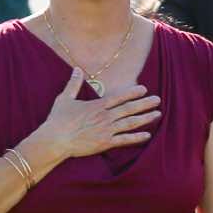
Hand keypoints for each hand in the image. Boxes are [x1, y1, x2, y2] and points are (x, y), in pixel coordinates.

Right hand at [29, 68, 160, 160]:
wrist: (55, 140)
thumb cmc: (58, 120)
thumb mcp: (65, 98)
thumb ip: (73, 84)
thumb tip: (77, 69)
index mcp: (96, 106)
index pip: (119, 97)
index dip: (132, 93)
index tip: (144, 89)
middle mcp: (104, 117)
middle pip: (129, 109)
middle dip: (144, 104)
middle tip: (158, 100)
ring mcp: (106, 130)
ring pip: (130, 123)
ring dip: (145, 118)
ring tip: (157, 114)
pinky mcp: (105, 143)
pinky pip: (124, 140)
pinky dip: (136, 138)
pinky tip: (147, 135)